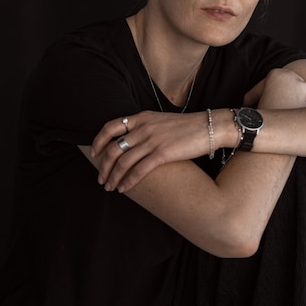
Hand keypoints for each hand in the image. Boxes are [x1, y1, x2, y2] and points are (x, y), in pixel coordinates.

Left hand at [90, 109, 231, 191]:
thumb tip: (133, 142)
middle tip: (101, 178)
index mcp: (142, 117)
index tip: (94, 153)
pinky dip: (128, 181)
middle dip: (103, 166)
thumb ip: (146, 128)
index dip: (99, 141)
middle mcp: (144, 127)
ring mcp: (152, 140)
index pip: (111, 127)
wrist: (210, 127)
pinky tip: (124, 188)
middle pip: (113, 148)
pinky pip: (138, 170)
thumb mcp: (162, 121)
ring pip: (123, 162)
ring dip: (113, 177)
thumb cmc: (188, 127)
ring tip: (110, 187)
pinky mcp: (163, 153)